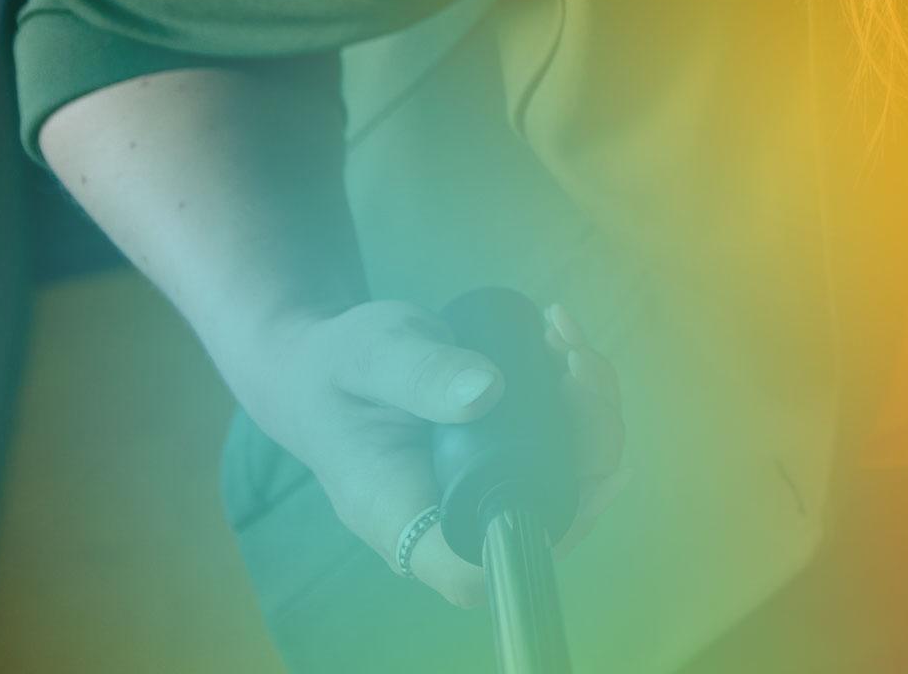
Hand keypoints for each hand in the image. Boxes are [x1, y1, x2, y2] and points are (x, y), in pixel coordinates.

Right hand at [225, 296, 626, 608]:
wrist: (316, 363)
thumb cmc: (333, 368)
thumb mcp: (370, 355)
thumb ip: (420, 373)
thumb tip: (489, 391)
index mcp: (401, 515)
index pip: (478, 568)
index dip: (544, 537)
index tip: (590, 472)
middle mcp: (445, 516)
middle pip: (543, 514)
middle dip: (588, 439)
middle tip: (575, 361)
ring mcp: (475, 487)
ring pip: (562, 475)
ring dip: (589, 409)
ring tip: (565, 339)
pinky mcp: (495, 455)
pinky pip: (554, 442)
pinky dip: (574, 393)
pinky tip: (559, 341)